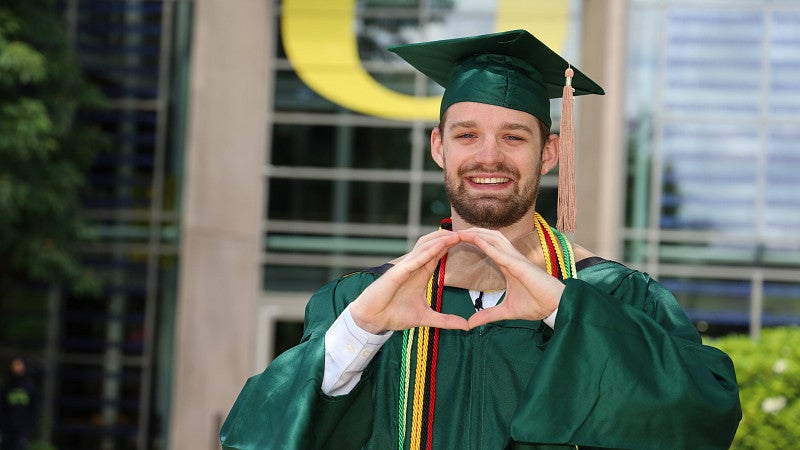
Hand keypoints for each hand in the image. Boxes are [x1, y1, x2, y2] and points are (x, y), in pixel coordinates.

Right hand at [349, 230, 468, 333]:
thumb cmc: (394, 315)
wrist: (373, 320)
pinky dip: (427, 252)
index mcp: (421, 273)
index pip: (439, 254)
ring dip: (441, 240)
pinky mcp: (397, 272)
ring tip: (458, 235)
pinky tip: (440, 246)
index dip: (452, 245)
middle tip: (470, 233)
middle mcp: (414, 267)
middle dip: (450, 238)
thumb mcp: (426, 318)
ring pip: (424, 247)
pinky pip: (414, 259)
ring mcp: (405, 267)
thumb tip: (466, 326)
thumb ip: (446, 320)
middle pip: (433, 244)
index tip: (471, 240)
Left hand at [456, 228, 564, 328]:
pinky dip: (488, 245)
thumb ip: (488, 315)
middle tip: (453, 232)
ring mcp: (516, 259)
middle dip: (471, 232)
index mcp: (507, 264)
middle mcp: (511, 257)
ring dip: (477, 234)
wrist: (556, 306)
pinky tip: (476, 241)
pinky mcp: (520, 265)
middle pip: (489, 237)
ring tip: (460, 232)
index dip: (473, 240)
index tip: (456, 240)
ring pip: (494, 238)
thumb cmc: (537, 304)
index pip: (487, 246)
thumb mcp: (506, 311)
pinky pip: (501, 252)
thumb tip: (470, 324)